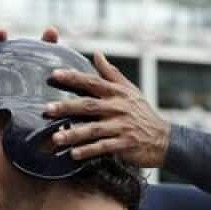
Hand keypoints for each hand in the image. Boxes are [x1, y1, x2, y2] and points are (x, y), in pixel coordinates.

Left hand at [46, 52, 170, 167]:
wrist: (163, 139)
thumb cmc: (142, 113)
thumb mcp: (129, 90)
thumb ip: (111, 73)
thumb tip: (97, 53)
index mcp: (116, 93)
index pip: (92, 82)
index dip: (73, 77)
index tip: (54, 74)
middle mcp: (117, 108)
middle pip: (88, 105)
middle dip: (67, 107)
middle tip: (46, 109)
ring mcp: (121, 126)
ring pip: (94, 129)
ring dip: (74, 133)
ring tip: (55, 138)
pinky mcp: (124, 144)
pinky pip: (103, 147)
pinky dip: (89, 151)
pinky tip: (73, 154)